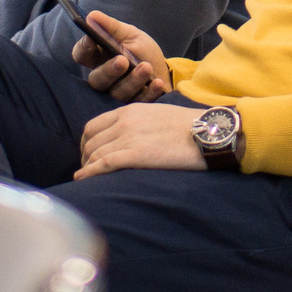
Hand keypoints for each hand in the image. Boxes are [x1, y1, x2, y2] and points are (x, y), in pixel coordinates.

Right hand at [71, 9, 169, 103]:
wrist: (164, 70)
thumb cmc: (142, 51)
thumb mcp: (130, 35)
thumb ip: (111, 27)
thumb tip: (92, 16)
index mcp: (98, 58)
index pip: (82, 54)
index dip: (84, 47)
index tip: (92, 38)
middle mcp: (104, 78)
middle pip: (97, 79)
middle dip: (109, 70)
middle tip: (122, 60)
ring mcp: (119, 94)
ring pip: (117, 92)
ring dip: (132, 80)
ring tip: (146, 67)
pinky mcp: (135, 105)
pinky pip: (139, 101)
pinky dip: (149, 92)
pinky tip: (156, 82)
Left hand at [75, 101, 206, 178]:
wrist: (207, 131)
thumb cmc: (188, 126)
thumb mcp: (157, 114)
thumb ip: (138, 122)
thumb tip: (129, 137)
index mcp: (128, 111)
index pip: (93, 126)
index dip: (86, 143)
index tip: (88, 155)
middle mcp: (124, 122)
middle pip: (90, 141)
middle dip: (84, 157)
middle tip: (86, 170)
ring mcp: (128, 137)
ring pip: (94, 153)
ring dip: (86, 167)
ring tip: (86, 179)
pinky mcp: (135, 154)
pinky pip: (103, 164)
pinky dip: (89, 173)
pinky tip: (83, 180)